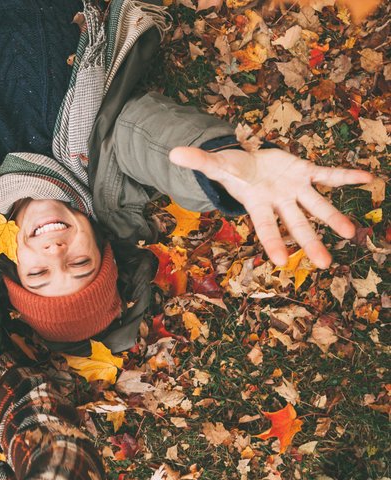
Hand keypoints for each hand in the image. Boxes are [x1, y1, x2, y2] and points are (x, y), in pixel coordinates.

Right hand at [169, 146, 372, 267]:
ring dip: (334, 218)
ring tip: (352, 233)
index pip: (265, 227)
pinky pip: (328, 176)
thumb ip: (199, 162)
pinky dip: (346, 177)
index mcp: (258, 205)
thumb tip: (173, 154)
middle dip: (310, 243)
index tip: (282, 262)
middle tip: (324, 264)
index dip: (273, 242)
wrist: (249, 166)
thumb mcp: (216, 166)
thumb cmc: (232, 172)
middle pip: (297, 224)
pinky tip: (368, 178)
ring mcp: (295, 190)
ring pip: (317, 206)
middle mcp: (280, 203)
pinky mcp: (305, 173)